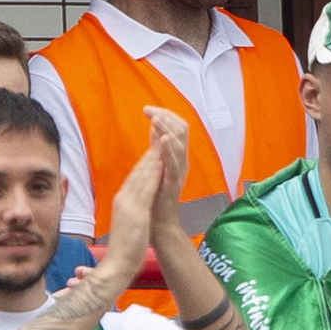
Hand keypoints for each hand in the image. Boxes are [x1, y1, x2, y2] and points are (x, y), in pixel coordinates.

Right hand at [100, 145, 163, 283]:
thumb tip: (136, 206)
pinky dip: (153, 174)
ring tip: (161, 139)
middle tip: (158, 133)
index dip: (145, 160)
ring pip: (142, 176)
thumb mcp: (129, 225)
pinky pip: (146, 189)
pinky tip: (160, 162)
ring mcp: (128, 205)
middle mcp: (123, 199)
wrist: (116, 266)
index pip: (135, 177)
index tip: (155, 146)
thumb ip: (132, 211)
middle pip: (138, 172)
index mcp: (122, 202)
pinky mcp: (135, 212)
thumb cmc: (123, 250)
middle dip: (149, 152)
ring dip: (152, 156)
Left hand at [143, 106, 189, 234]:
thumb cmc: (156, 193)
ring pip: (179, 144)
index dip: (165, 115)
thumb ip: (157, 145)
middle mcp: (182, 160)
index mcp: (178, 154)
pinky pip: (174, 163)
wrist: (158, 220)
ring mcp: (180, 170)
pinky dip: (170, 149)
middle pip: (182, 131)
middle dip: (165, 117)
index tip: (148, 109)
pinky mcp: (174, 182)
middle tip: (148, 110)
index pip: (178, 127)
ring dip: (167, 129)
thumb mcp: (157, 163)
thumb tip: (154, 125)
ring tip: (156, 119)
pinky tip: (163, 138)